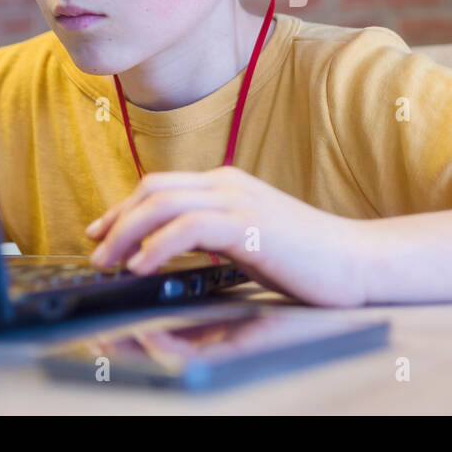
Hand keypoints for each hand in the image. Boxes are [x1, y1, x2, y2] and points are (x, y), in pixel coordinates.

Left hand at [84, 166, 370, 307]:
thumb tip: (173, 254)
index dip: (123, 207)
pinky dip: (156, 246)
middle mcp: (228, 185)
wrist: (356, 261)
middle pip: (153, 189)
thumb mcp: (250, 242)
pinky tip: (141, 266)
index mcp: (227, 185)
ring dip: (126, 233)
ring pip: (162, 204)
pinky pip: (188, 227)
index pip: (161, 186)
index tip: (100, 232)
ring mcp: (238, 201)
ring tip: (108, 262)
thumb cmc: (308, 258)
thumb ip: (214, 238)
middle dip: (116, 219)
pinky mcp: (248, 224)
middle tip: (94, 249)